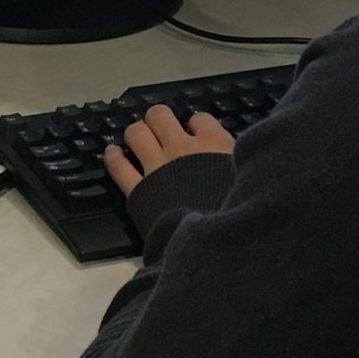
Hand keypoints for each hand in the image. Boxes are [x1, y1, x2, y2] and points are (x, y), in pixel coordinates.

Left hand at [103, 105, 234, 198]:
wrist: (214, 242)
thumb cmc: (236, 208)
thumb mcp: (245, 177)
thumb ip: (236, 162)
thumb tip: (237, 157)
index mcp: (212, 142)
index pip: (199, 118)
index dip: (196, 125)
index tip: (196, 134)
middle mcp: (181, 147)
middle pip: (160, 116)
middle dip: (158, 120)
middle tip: (160, 131)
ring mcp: (157, 167)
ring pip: (136, 133)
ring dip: (136, 134)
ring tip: (138, 140)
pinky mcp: (139, 190)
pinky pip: (119, 167)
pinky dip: (113, 158)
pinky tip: (113, 153)